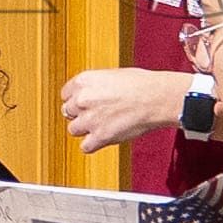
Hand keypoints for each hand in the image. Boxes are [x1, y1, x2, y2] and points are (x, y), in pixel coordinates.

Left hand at [61, 65, 188, 156]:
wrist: (157, 98)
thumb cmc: (141, 84)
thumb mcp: (112, 75)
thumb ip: (95, 86)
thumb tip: (89, 94)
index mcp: (84, 80)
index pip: (65, 95)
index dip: (76, 100)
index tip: (84, 104)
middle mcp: (82, 99)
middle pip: (68, 112)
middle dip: (80, 114)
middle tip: (96, 114)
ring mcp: (90, 119)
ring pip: (73, 130)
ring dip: (85, 129)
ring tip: (101, 125)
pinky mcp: (100, 136)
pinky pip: (85, 147)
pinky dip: (93, 145)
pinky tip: (103, 138)